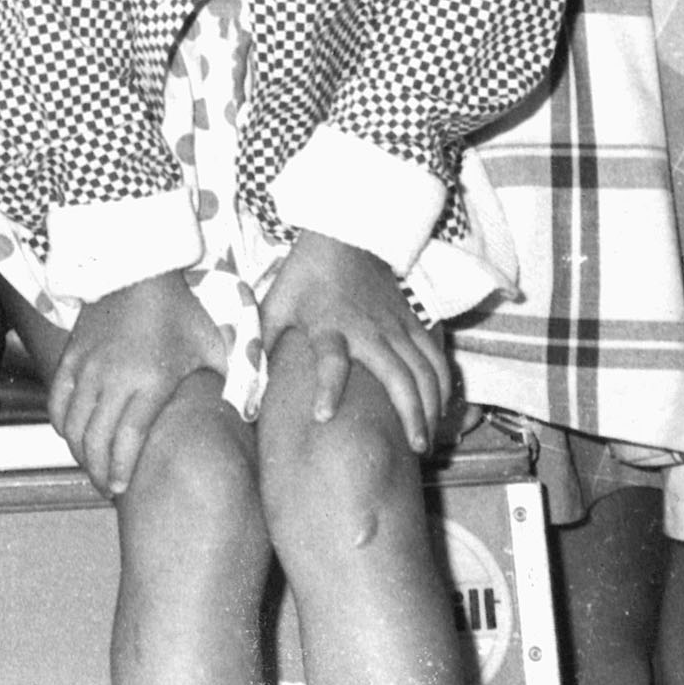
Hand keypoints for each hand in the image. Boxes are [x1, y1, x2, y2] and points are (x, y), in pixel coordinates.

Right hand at [50, 273, 228, 497]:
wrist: (139, 271)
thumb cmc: (180, 310)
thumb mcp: (213, 344)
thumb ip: (232, 380)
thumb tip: (248, 413)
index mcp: (150, 381)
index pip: (127, 439)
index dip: (120, 470)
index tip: (121, 490)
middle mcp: (114, 379)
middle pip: (94, 440)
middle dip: (98, 471)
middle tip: (107, 487)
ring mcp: (88, 368)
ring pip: (71, 426)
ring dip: (78, 452)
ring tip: (91, 465)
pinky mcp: (71, 357)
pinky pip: (57, 402)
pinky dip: (61, 425)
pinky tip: (72, 434)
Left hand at [260, 232, 445, 454]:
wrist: (345, 235)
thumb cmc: (305, 277)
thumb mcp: (274, 305)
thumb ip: (257, 346)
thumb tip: (240, 389)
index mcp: (328, 326)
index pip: (329, 360)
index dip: (326, 388)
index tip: (323, 416)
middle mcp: (367, 329)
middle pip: (397, 375)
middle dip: (409, 413)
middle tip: (414, 449)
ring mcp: (395, 326)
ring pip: (425, 370)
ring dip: (431, 407)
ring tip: (429, 440)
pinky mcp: (412, 322)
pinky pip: (435, 357)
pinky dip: (444, 385)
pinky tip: (444, 411)